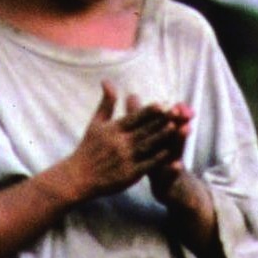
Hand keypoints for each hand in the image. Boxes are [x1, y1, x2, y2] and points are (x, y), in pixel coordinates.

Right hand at [61, 83, 188, 201]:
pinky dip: (159, 159)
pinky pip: (147, 165)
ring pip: (148, 145)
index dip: (149, 111)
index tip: (163, 104)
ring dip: (162, 136)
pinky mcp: (129, 174)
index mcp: (113, 129)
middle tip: (178, 112)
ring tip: (177, 127)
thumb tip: (107, 80)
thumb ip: (106, 102)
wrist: (79, 177)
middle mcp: (120, 143)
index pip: (134, 118)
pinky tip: (171, 152)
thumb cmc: (88, 147)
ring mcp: (125, 159)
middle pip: (144, 130)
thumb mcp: (96, 122)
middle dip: (162, 121)